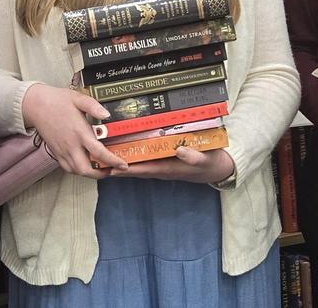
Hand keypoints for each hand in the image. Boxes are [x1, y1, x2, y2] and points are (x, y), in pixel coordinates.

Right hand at [22, 84, 127, 178]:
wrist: (35, 105)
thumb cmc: (57, 100)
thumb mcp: (78, 98)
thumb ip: (94, 106)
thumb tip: (107, 115)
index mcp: (79, 132)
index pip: (99, 152)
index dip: (113, 161)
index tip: (123, 165)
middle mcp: (71, 145)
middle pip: (87, 170)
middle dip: (102, 174)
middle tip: (113, 169)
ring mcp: (62, 151)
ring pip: (77, 171)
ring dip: (91, 173)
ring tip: (102, 167)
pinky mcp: (56, 152)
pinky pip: (68, 168)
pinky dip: (79, 170)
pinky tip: (86, 164)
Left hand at [110, 147, 233, 183]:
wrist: (219, 168)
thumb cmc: (211, 163)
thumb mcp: (205, 159)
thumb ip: (193, 156)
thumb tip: (179, 150)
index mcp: (168, 168)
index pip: (143, 169)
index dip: (126, 169)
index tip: (110, 167)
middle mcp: (162, 168)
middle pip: (135, 168)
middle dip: (117, 166)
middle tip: (99, 161)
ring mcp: (163, 165)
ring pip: (139, 163)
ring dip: (123, 160)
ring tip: (105, 155)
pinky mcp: (165, 160)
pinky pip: (146, 159)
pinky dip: (135, 155)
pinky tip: (126, 149)